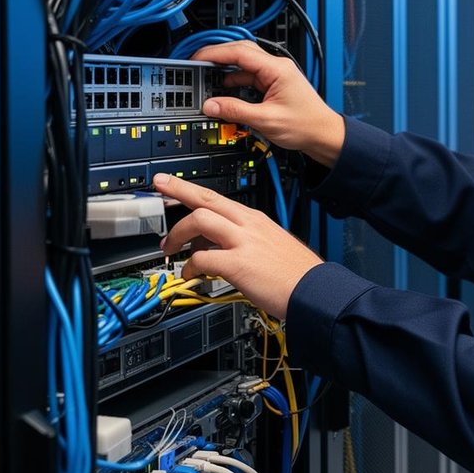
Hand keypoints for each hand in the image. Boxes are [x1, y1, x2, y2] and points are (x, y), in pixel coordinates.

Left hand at [152, 172, 322, 318]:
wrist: (315, 290)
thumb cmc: (297, 273)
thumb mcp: (272, 245)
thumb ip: (244, 241)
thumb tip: (217, 247)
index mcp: (255, 219)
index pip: (216, 196)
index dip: (188, 187)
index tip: (170, 182)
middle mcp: (248, 225)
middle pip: (205, 199)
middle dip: (177, 193)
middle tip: (158, 193)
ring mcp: (243, 242)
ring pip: (199, 221)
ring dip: (178, 234)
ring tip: (170, 248)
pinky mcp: (238, 264)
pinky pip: (202, 258)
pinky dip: (189, 267)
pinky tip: (189, 275)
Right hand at [191, 40, 345, 166]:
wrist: (324, 134)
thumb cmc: (306, 126)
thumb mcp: (266, 120)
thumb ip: (236, 111)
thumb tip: (212, 106)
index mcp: (277, 69)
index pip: (240, 52)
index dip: (215, 53)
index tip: (197, 58)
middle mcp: (276, 67)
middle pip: (240, 52)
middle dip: (216, 57)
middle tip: (196, 65)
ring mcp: (275, 74)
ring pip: (243, 64)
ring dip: (224, 71)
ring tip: (207, 79)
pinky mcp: (273, 84)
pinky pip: (248, 77)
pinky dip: (234, 81)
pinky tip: (224, 91)